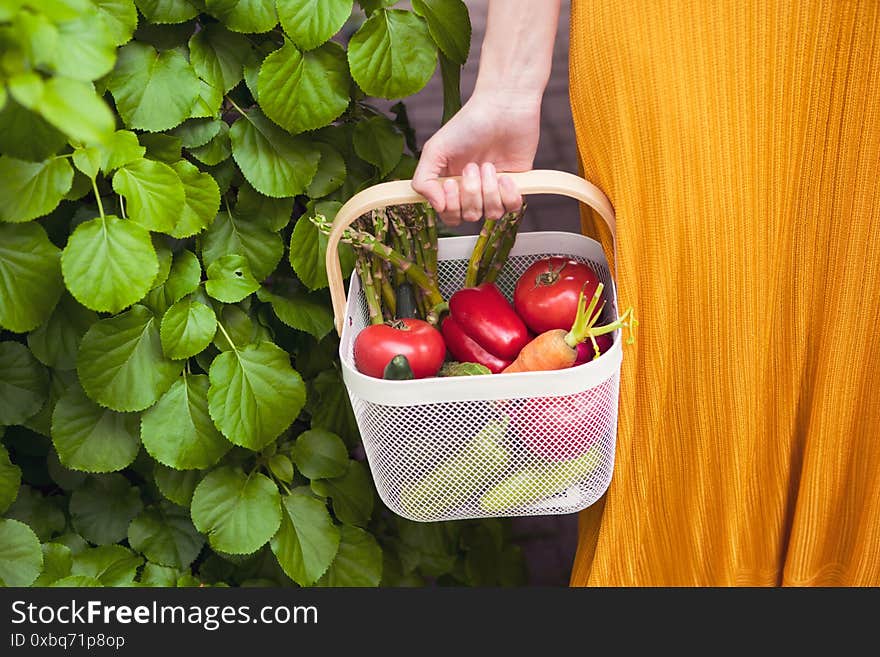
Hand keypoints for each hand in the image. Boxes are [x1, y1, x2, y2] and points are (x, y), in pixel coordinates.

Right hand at [412, 93, 540, 225]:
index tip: (451, 183)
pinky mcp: (515, 186)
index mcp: (450, 184)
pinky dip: (509, 193)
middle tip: (473, 166)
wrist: (503, 108)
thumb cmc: (468, 124)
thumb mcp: (434, 149)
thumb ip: (423, 181)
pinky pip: (512, 208)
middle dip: (472, 192)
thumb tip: (436, 207)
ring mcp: (494, 190)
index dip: (451, 207)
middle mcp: (472, 191)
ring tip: (490, 166)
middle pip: (470, 216)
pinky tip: (506, 175)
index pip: (448, 215)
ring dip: (490, 190)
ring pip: (491, 214)